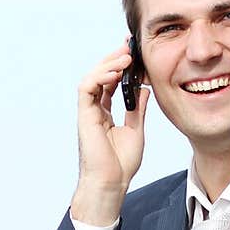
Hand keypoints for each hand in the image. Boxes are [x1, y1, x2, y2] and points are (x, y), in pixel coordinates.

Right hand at [76, 40, 151, 187]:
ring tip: (126, 56)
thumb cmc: (121, 164)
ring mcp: (88, 112)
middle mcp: (95, 110)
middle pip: (100, 76)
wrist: (111, 183)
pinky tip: (116, 70)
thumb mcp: (136, 130)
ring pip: (92, 77)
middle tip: (130, 46)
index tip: (135, 54)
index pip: (110, 83)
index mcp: (106, 113)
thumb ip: (138, 109)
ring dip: (108, 64)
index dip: (120, 67)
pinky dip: (100, 75)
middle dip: (114, 58)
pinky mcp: (84, 115)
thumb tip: (144, 89)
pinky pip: (87, 87)